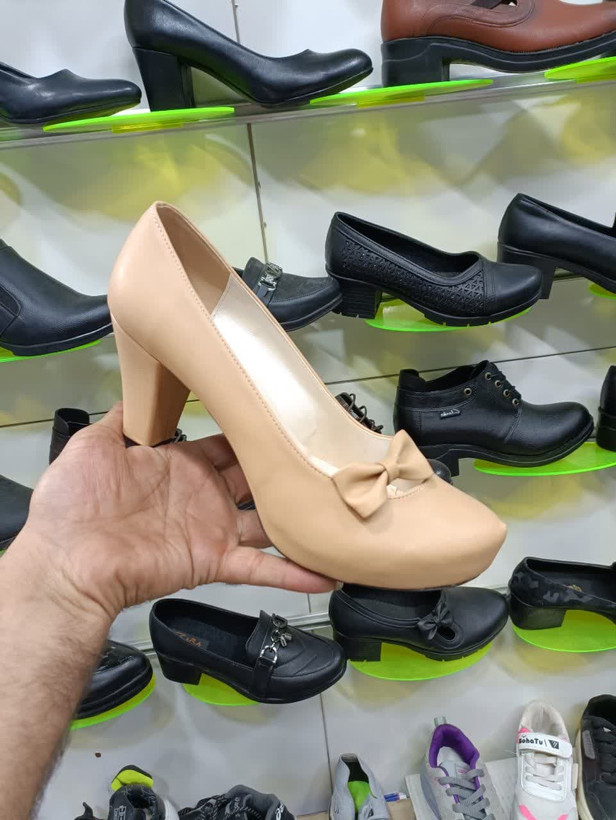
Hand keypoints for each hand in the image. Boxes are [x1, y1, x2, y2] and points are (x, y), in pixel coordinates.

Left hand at [21, 403, 334, 619]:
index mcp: (179, 466)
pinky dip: (293, 573)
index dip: (250, 433)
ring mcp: (212, 530)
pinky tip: (327, 572)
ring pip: (267, 523)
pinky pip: (260, 568)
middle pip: (253, 478)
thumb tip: (137, 387)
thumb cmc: (74, 504)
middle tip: (319, 454)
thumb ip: (122, 418)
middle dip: (283, 468)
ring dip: (299, 519)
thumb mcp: (94, 445)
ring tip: (337, 507)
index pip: (225, 445)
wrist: (67, 561)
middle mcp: (202, 496)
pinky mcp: (214, 561)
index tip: (279, 418)